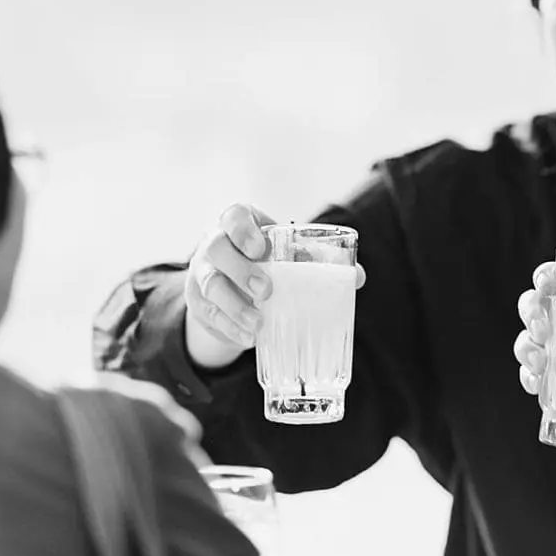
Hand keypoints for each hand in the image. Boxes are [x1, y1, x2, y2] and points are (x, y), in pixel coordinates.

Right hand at [182, 205, 367, 370]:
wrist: (233, 286)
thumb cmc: (268, 263)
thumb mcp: (287, 256)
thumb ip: (317, 262)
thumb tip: (358, 277)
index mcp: (238, 223)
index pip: (233, 216)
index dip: (244, 230)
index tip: (263, 248)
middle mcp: (214, 243)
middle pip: (216, 249)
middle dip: (240, 270)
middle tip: (267, 291)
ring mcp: (200, 273)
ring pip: (209, 285)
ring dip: (234, 307)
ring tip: (258, 324)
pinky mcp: (197, 302)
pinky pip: (207, 315)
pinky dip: (229, 328)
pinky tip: (248, 338)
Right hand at [512, 260, 555, 433]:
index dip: (546, 275)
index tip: (546, 282)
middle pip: (534, 305)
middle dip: (530, 310)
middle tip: (542, 328)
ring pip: (527, 340)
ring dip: (526, 346)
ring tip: (541, 361)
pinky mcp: (552, 382)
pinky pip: (530, 376)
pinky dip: (529, 378)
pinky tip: (539, 384)